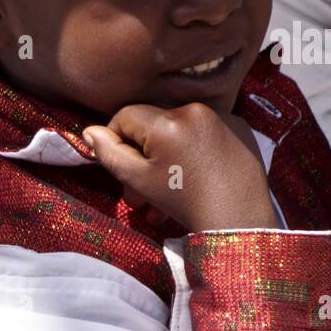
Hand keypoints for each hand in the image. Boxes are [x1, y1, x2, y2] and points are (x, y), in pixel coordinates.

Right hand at [82, 102, 278, 232]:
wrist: (239, 221)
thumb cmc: (184, 202)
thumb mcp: (139, 181)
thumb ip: (110, 154)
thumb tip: (90, 131)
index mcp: (166, 122)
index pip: (125, 116)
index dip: (116, 139)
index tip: (121, 167)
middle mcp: (194, 109)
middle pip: (153, 126)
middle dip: (142, 157)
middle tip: (140, 192)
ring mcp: (221, 116)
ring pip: (178, 131)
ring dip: (167, 157)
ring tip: (166, 192)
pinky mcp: (240, 127)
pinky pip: (205, 131)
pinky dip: (195, 150)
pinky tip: (196, 176)